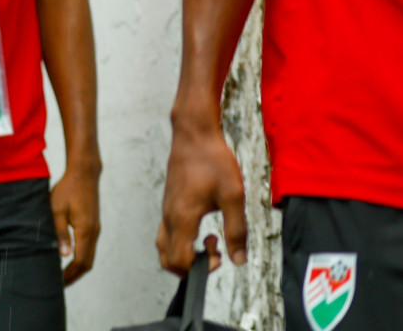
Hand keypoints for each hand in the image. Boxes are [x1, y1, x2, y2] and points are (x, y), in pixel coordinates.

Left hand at [52, 163, 101, 284]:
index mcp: (86, 230)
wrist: (84, 173)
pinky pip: (90, 247)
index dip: (70, 274)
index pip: (81, 261)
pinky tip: (70, 258)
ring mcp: (96, 229)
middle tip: (60, 283)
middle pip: (88, 263)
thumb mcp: (57, 210)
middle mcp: (94, 232)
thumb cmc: (68, 189)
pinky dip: (81, 257)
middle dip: (75, 275)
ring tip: (63, 274)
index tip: (58, 281)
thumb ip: (60, 233)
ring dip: (78, 267)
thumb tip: (64, 256)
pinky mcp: (93, 224)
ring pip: (90, 255)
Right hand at [157, 117, 246, 274]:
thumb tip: (238, 259)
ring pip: (164, 246)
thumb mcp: (233, 196)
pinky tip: (200, 228)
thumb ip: (236, 230)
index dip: (202, 267)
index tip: (220, 253)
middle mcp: (169, 216)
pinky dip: (180, 241)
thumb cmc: (212, 160)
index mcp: (182, 217)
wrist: (194, 134)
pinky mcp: (168, 203)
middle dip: (190, 266)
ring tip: (208, 241)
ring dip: (184, 254)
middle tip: (214, 251)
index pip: (180, 261)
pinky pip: (166, 233)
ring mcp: (166, 209)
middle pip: (167, 259)